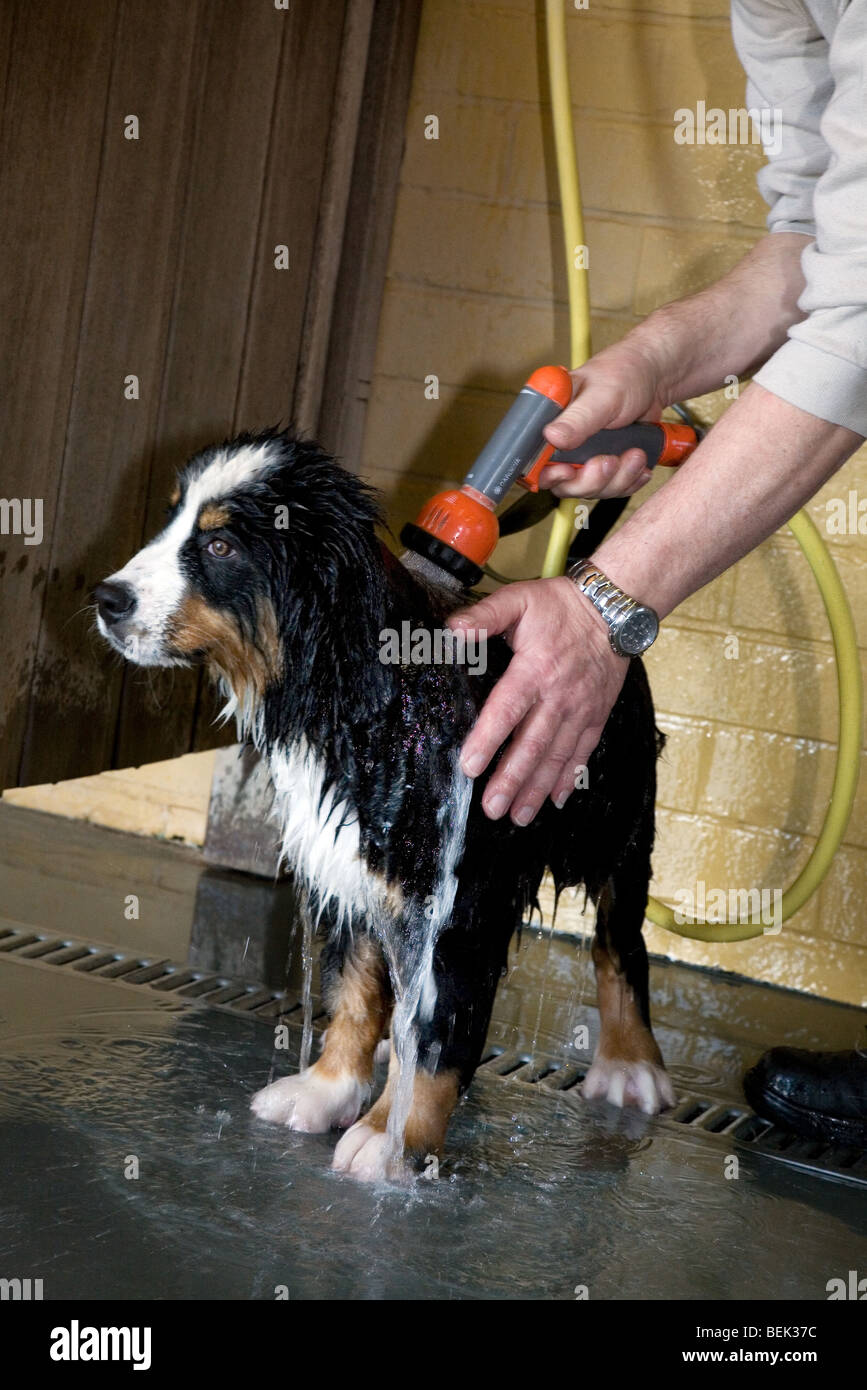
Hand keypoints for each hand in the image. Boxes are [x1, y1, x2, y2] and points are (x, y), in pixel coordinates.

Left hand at [448, 577, 628, 823]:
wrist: (614, 609)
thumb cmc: (560, 606)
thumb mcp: (518, 600)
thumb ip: (484, 616)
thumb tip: (452, 630)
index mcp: (534, 670)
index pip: (507, 710)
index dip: (488, 740)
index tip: (470, 766)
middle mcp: (558, 696)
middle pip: (532, 745)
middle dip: (511, 780)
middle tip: (492, 809)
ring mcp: (580, 710)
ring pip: (557, 756)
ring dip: (537, 788)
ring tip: (519, 816)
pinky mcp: (596, 716)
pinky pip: (583, 752)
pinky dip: (570, 778)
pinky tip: (555, 800)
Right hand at [538, 337, 668, 498]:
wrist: (655, 378)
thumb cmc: (624, 373)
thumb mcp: (602, 395)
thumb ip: (578, 418)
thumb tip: (551, 437)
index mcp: (551, 419)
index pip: (533, 460)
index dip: (549, 473)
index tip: (570, 471)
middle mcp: (562, 441)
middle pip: (563, 483)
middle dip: (591, 479)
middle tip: (610, 460)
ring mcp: (583, 455)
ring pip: (590, 489)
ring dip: (617, 479)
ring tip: (635, 454)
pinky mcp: (603, 464)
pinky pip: (610, 488)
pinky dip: (628, 481)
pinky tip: (638, 464)